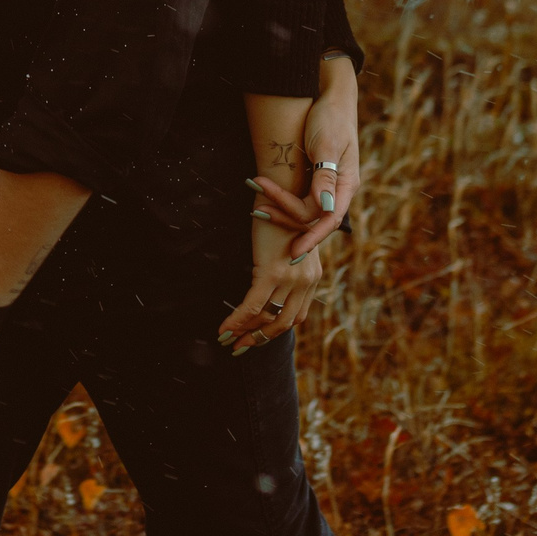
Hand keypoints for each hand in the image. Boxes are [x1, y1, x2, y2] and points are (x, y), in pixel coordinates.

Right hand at [217, 209, 321, 351]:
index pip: (295, 316)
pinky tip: (224, 328)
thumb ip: (286, 267)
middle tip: (239, 347)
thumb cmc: (282, 214)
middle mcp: (306, 281)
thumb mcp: (289, 245)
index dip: (274, 331)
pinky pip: (252, 305)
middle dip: (259, 339)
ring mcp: (291, 277)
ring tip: (228, 339)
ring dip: (245, 333)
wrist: (284, 188)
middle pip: (282, 322)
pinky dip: (236, 320)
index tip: (256, 339)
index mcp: (312, 277)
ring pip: (266, 317)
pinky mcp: (272, 271)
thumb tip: (269, 286)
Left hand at [257, 57, 358, 260]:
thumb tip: (326, 207)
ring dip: (281, 209)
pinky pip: (302, 199)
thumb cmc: (330, 117)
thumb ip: (325, 176)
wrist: (330, 95)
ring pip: (305, 211)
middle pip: (313, 218)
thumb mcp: (325, 144)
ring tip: (256, 204)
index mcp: (346, 184)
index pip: (328, 221)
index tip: (293, 252)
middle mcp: (339, 189)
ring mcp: (329, 185)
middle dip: (284, 217)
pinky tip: (267, 197)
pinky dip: (284, 200)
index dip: (311, 239)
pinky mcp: (318, 179)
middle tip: (257, 209)